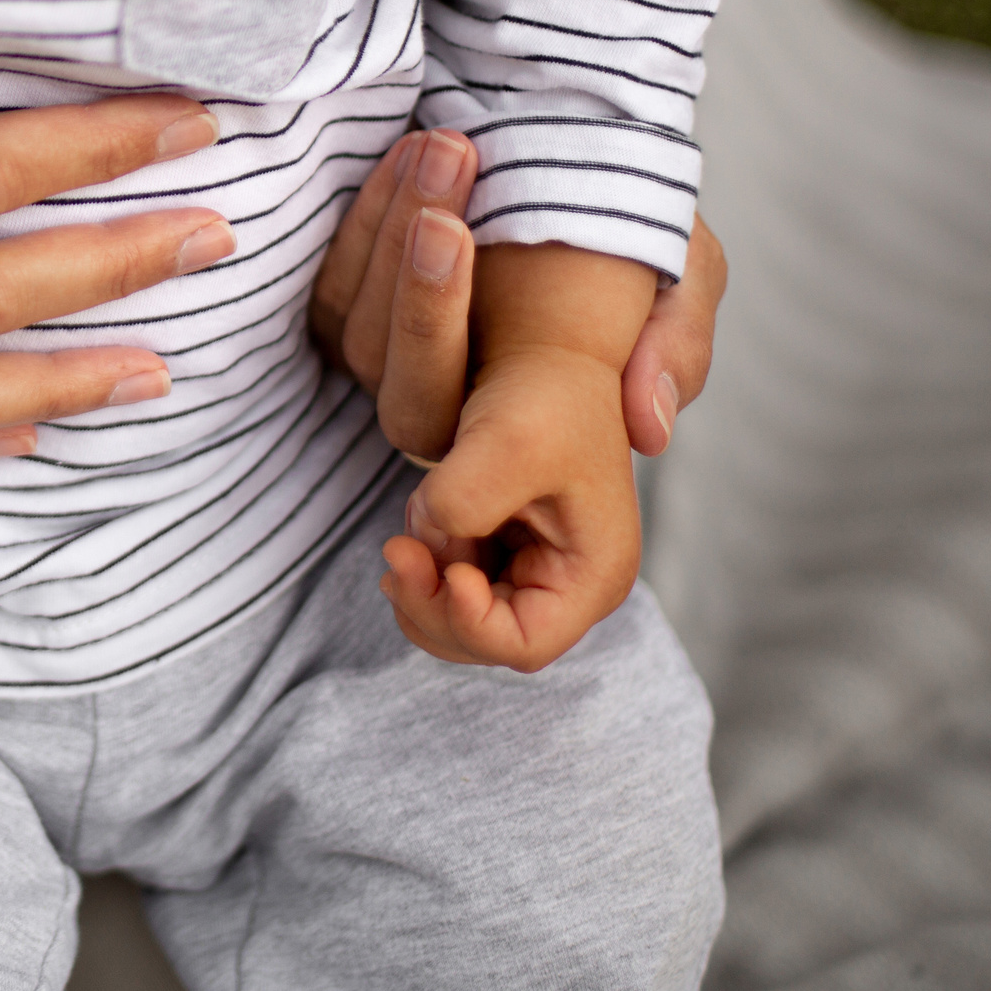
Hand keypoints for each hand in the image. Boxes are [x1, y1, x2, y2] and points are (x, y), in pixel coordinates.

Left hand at [308, 129, 726, 459]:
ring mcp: (386, 358)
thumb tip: (648, 430)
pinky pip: (338, 271)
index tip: (451, 227)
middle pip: (385, 359)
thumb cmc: (634, 241)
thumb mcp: (682, 279)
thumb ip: (675, 344)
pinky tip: (410, 148)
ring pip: (356, 310)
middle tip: (447, 163)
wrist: (588, 174)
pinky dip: (370, 206)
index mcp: (507, 421)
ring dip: (391, 217)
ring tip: (443, 140)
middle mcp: (435, 401)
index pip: (435, 402)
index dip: (429, 318)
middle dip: (407, 261)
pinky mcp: (355, 307)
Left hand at [376, 341, 642, 672]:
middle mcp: (572, 582)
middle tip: (395, 553)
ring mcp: (537, 567)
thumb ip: (464, 500)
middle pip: (485, 640)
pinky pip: (452, 578)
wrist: (542, 346)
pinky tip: (417, 515)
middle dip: (432, 603)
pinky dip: (426, 558)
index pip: (522, 644)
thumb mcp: (506, 440)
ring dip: (424, 580)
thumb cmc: (542, 389)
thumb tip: (427, 540)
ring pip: (460, 612)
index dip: (467, 621)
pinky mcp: (504, 546)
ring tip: (410, 526)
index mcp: (594, 572)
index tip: (440, 570)